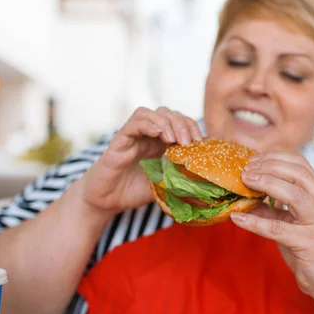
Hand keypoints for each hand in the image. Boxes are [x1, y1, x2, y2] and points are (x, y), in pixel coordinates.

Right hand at [78, 107, 201, 212]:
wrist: (107, 201)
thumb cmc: (133, 192)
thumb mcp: (164, 186)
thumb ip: (181, 181)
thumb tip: (206, 188)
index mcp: (160, 142)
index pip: (180, 122)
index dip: (192, 127)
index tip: (200, 142)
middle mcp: (148, 135)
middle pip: (168, 114)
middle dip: (183, 123)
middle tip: (189, 142)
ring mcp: (134, 135)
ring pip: (151, 113)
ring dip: (167, 122)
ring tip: (174, 139)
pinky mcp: (120, 140)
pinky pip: (134, 123)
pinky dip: (149, 124)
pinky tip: (159, 134)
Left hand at [230, 152, 313, 304]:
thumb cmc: (312, 249)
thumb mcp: (293, 222)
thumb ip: (273, 208)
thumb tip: (244, 197)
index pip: (301, 164)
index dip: (275, 158)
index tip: (253, 160)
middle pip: (298, 173)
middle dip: (269, 167)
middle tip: (245, 170)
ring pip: (294, 195)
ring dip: (266, 184)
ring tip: (245, 182)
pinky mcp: (310, 244)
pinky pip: (278, 229)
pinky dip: (255, 222)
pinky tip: (238, 219)